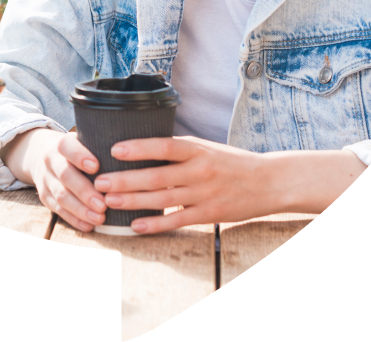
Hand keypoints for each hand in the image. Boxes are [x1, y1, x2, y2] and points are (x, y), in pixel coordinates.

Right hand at [20, 129, 107, 232]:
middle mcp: (51, 160)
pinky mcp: (44, 196)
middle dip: (84, 191)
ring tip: (99, 218)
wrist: (41, 155)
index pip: (67, 147)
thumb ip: (101, 148)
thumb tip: (133, 157)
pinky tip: (89, 225)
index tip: (96, 167)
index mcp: (62, 144)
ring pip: (60, 196)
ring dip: (81, 209)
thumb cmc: (77, 151)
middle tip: (103, 204)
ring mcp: (45, 179)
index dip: (80, 156)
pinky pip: (58, 210)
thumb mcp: (83, 142)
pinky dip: (74, 219)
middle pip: (65, 175)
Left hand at [94, 136, 364, 232]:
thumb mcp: (206, 148)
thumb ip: (178, 150)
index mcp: (197, 149)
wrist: (270, 181)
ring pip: (162, 198)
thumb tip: (143, 147)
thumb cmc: (232, 162)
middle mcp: (199, 169)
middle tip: (100, 181)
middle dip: (125, 179)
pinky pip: (178, 220)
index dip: (138, 148)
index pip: (163, 146)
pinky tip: (136, 226)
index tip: (114, 150)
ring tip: (109, 201)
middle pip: (156, 175)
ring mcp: (204, 193)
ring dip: (133, 201)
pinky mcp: (210, 214)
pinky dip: (156, 224)